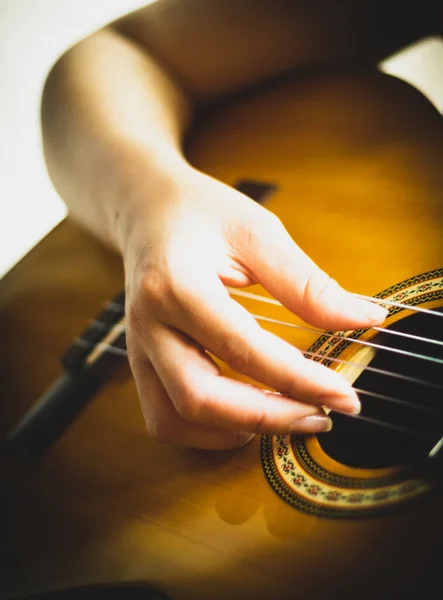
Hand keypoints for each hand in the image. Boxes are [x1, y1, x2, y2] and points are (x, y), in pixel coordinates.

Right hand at [122, 164, 386, 448]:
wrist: (149, 210)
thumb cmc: (202, 213)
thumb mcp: (259, 233)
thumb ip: (307, 284)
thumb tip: (363, 320)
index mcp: (176, 284)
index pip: (243, 348)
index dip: (300, 380)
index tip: (345, 395)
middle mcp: (148, 324)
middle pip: (200, 399)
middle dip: (268, 418)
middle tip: (320, 417)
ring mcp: (138, 347)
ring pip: (174, 420)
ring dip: (234, 432)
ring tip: (285, 416)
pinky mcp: (140, 361)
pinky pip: (163, 418)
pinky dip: (206, 431)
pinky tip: (244, 416)